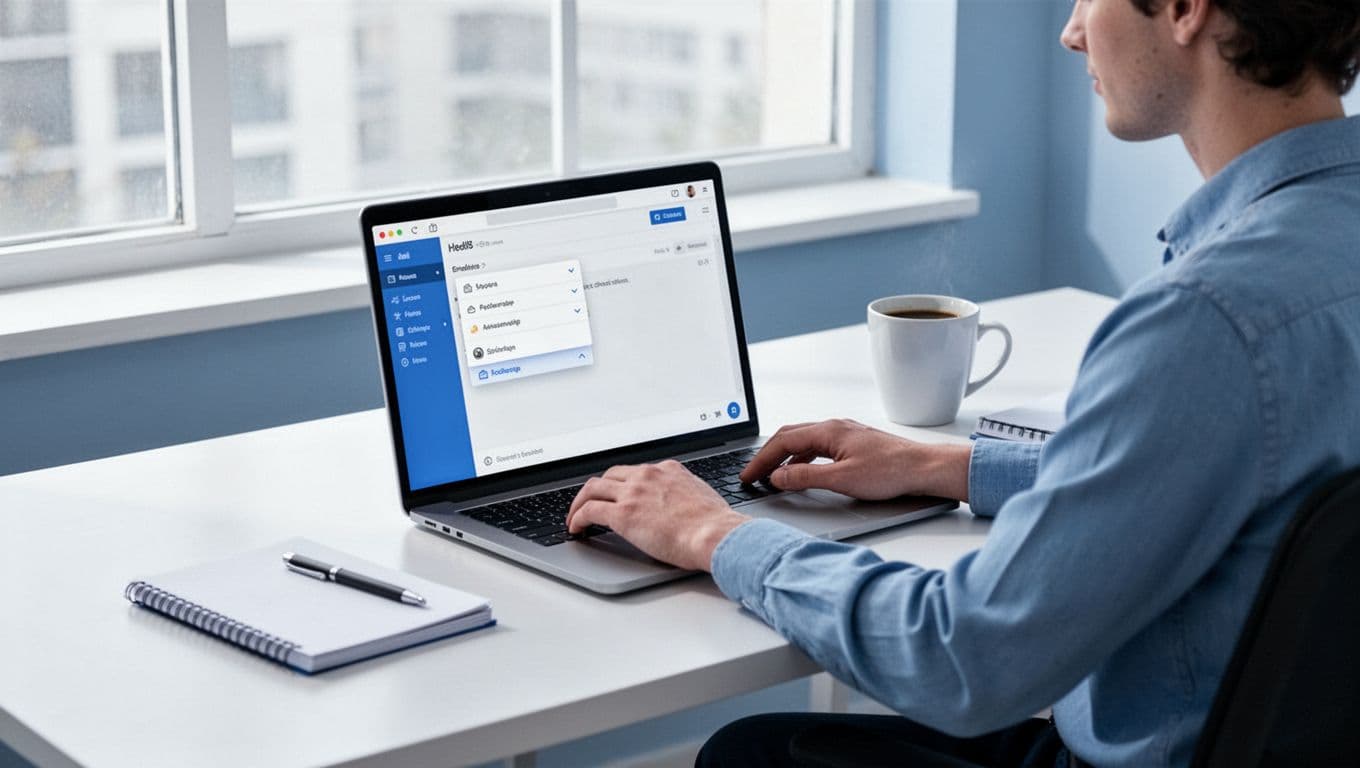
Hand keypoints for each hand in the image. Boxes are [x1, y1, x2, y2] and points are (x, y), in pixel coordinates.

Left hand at [566, 461, 750, 571]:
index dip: (621, 484)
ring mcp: (633, 493)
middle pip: (609, 475)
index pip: (635, 472)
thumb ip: (684, 495)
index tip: (616, 494)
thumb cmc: (715, 524)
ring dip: (579, 502)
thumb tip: (682, 507)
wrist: (714, 534)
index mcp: (667, 470)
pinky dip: (577, 518)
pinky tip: (575, 528)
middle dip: (596, 489)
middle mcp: (647, 476)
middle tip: (589, 502)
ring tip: (575, 516)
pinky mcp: (622, 514)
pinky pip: (589, 510)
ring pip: (593, 488)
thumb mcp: (700, 496)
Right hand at [739, 419, 971, 500]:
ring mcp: (844, 433)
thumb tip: (777, 477)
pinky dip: (801, 458)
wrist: (923, 468)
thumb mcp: (842, 479)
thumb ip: (805, 478)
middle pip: (789, 436)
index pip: (782, 441)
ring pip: (803, 441)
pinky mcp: (853, 443)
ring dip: (784, 457)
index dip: (761, 460)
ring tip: (772, 475)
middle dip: (767, 455)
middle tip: (753, 474)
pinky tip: (801, 472)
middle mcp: (834, 427)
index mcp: (828, 431)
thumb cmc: (891, 471)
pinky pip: (817, 446)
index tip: (748, 475)